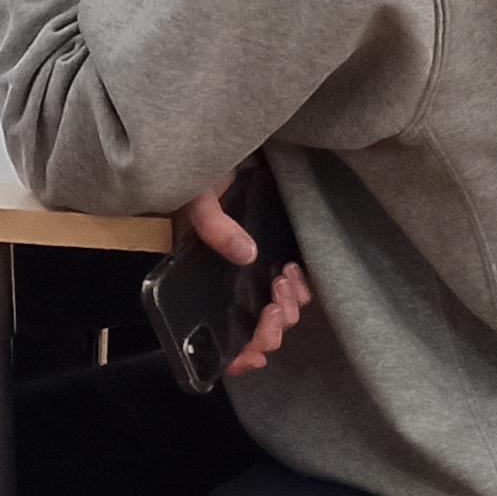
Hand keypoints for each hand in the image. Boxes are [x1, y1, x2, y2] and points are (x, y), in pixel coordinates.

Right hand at [180, 176, 315, 378]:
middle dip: (268, 328)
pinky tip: (297, 275)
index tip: (254, 358)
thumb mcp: (196, 192)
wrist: (226, 137)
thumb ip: (212, 223)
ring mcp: (254, 261)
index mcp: (202, 270)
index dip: (234, 350)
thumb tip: (247, 255)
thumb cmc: (200, 165)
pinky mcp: (277, 246)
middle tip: (278, 312)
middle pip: (251, 323)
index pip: (216, 325)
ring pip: (276, 307)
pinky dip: (300, 287)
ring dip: (287, 307)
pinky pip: (293, 283)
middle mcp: (227, 273)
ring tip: (288, 284)